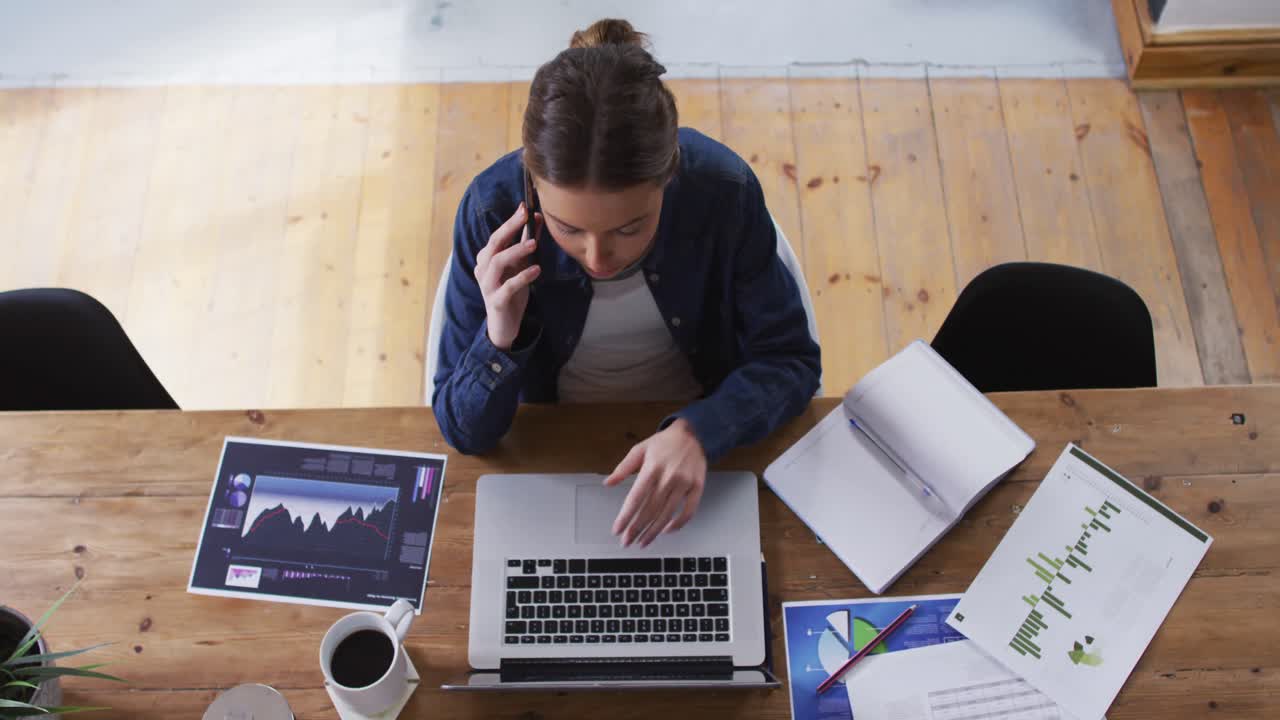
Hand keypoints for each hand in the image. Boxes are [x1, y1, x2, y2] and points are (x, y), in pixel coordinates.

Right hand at [475, 203, 540, 350]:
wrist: (504, 325)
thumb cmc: (511, 292)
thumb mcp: (521, 265)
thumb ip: (527, 242)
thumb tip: (537, 217)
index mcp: (487, 259)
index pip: (498, 235)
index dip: (511, 221)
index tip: (525, 206)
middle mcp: (483, 269)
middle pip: (494, 244)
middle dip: (510, 228)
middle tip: (527, 215)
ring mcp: (487, 285)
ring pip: (497, 263)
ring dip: (516, 251)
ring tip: (534, 244)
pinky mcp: (496, 302)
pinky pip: (507, 287)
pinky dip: (522, 277)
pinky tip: (537, 270)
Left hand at [605, 419, 707, 547]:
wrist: (693, 434)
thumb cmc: (664, 442)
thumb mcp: (640, 450)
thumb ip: (623, 468)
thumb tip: (608, 482)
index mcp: (652, 468)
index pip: (636, 498)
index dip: (626, 516)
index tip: (617, 529)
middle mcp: (669, 477)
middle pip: (650, 510)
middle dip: (637, 529)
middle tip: (627, 541)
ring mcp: (684, 484)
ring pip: (667, 514)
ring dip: (653, 531)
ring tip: (642, 542)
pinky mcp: (697, 487)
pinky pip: (689, 511)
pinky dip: (678, 524)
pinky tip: (666, 530)